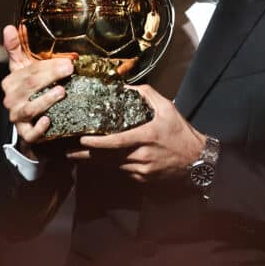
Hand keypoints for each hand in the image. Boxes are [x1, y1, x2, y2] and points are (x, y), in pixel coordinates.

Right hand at [0, 24, 73, 158]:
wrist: (29, 121)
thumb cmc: (29, 89)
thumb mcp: (23, 68)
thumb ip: (17, 48)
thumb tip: (9, 27)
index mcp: (11, 82)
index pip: (28, 71)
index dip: (48, 66)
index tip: (68, 61)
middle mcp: (11, 99)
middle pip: (30, 86)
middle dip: (51, 76)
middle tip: (70, 69)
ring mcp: (17, 117)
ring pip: (29, 109)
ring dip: (45, 100)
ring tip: (62, 92)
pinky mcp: (25, 134)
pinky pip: (30, 133)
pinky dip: (39, 128)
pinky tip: (49, 121)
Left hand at [71, 85, 205, 183]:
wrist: (198, 162)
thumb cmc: (181, 133)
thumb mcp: (167, 108)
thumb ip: (146, 94)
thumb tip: (125, 86)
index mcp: (146, 137)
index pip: (116, 142)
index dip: (97, 142)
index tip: (81, 138)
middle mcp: (141, 156)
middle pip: (107, 157)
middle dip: (86, 154)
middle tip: (67, 150)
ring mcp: (141, 170)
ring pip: (112, 166)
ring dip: (94, 160)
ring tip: (75, 154)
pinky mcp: (142, 179)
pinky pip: (121, 171)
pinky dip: (109, 165)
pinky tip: (98, 159)